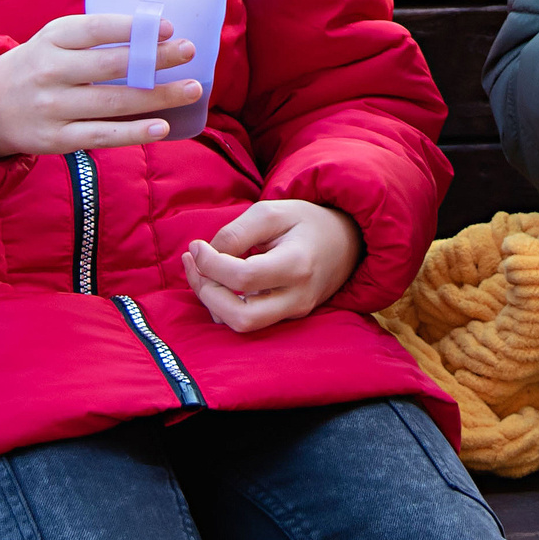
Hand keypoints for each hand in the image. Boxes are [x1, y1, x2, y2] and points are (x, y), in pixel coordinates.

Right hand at [0, 12, 202, 158]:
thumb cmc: (37, 66)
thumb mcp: (54, 40)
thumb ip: (94, 37)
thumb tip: (154, 37)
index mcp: (52, 39)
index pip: (96, 29)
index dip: (133, 28)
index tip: (170, 28)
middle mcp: (51, 71)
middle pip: (111, 65)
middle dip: (156, 59)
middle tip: (191, 52)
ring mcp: (53, 107)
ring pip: (114, 102)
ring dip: (158, 96)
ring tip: (192, 88)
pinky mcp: (57, 139)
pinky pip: (103, 135)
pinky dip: (135, 132)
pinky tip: (163, 126)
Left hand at [181, 199, 361, 332]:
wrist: (345, 242)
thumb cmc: (305, 223)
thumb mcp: (271, 213)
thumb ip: (236, 233)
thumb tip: (205, 257)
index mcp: (297, 265)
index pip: (243, 278)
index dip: (210, 264)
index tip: (196, 246)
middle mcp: (298, 298)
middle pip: (241, 317)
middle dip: (206, 293)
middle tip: (193, 263)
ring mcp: (294, 313)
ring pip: (242, 325)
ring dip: (212, 301)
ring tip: (200, 269)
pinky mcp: (287, 318)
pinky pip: (248, 321)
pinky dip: (224, 305)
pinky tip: (217, 280)